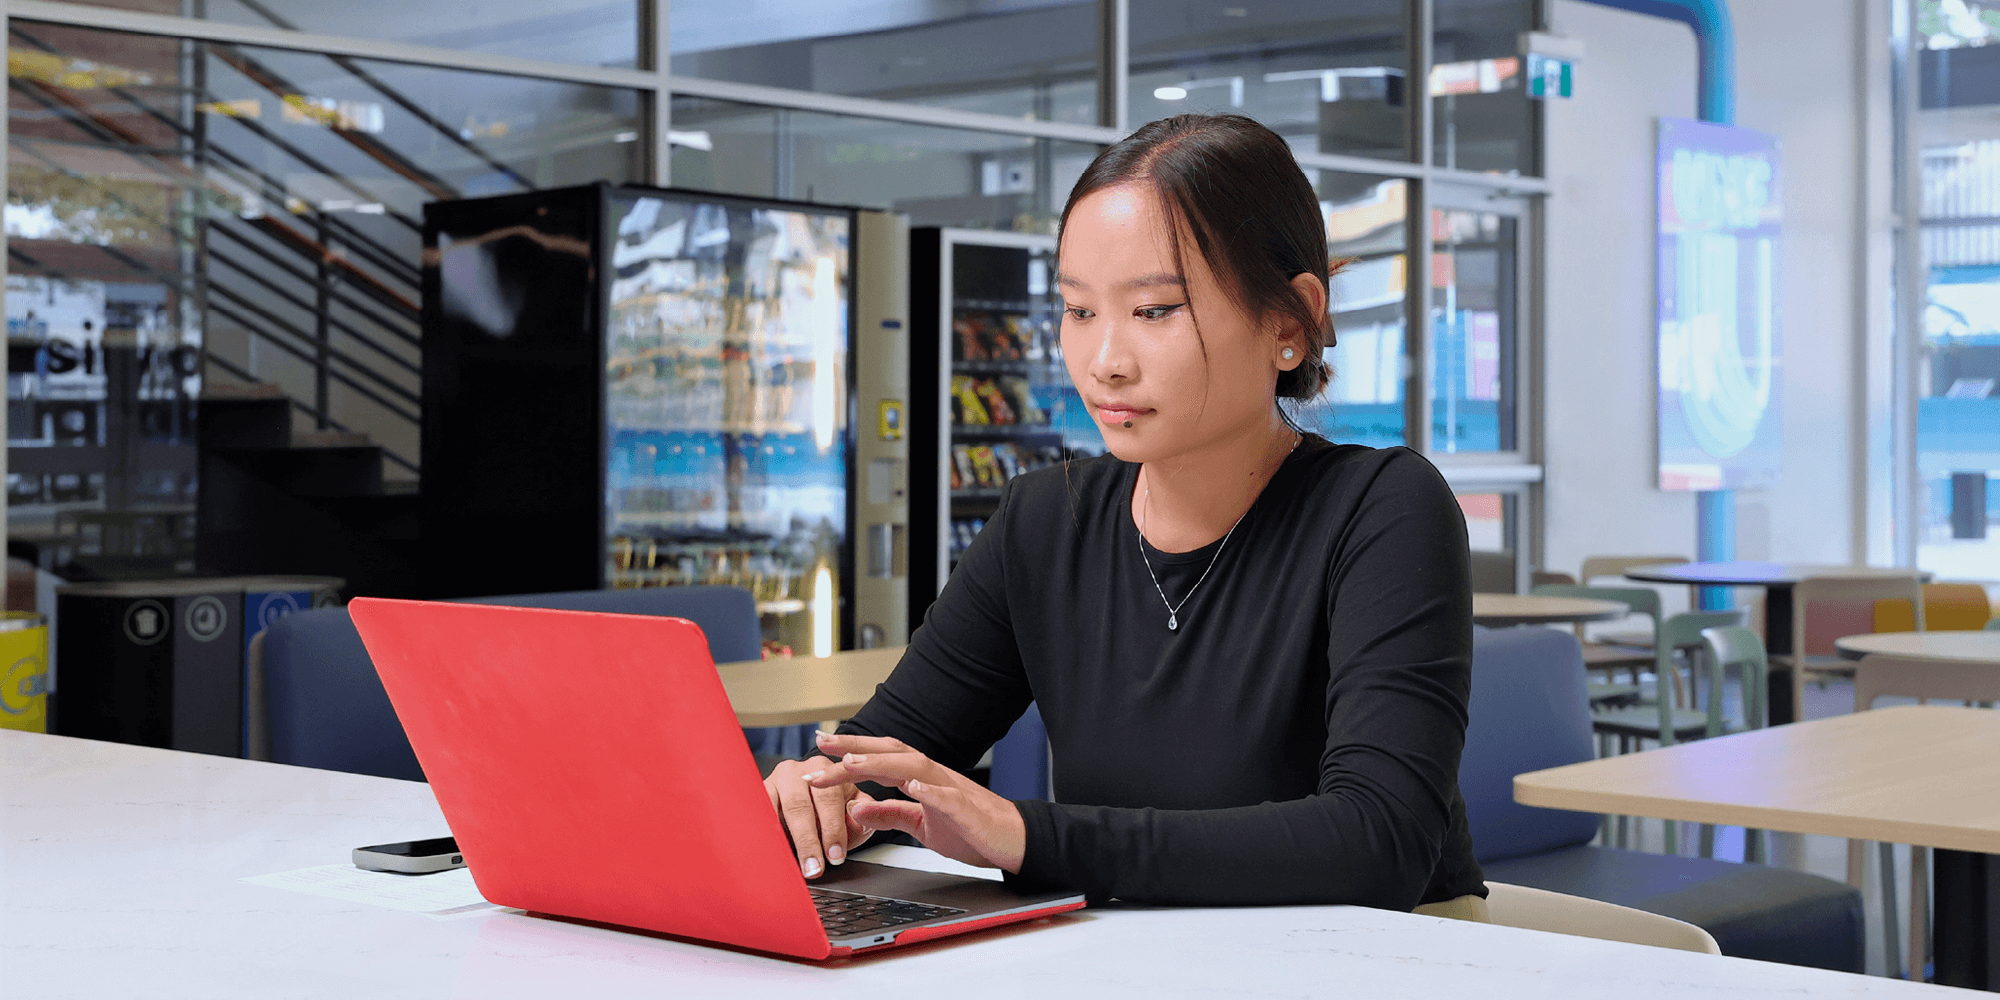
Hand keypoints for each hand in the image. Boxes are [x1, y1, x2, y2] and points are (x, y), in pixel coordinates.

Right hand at [764, 754, 873, 879]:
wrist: (808, 798)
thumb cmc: (833, 809)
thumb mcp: (852, 812)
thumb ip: (860, 819)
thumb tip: (857, 823)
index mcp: (828, 771)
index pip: (830, 798)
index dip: (833, 829)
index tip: (835, 855)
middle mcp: (800, 771)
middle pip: (800, 805)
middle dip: (808, 841)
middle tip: (814, 868)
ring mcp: (776, 780)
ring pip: (775, 810)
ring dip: (783, 841)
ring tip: (792, 865)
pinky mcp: (759, 792)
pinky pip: (759, 813)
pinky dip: (764, 833)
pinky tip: (772, 852)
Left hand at [803, 731, 1025, 873]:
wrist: (1014, 841)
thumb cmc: (971, 830)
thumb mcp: (921, 825)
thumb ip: (890, 815)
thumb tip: (855, 809)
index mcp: (921, 779)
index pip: (880, 758)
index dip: (850, 751)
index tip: (819, 749)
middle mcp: (934, 776)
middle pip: (891, 752)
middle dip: (855, 746)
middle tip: (822, 743)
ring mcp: (952, 789)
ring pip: (915, 766)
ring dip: (883, 762)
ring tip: (854, 762)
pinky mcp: (969, 809)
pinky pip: (949, 797)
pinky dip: (930, 791)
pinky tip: (912, 787)